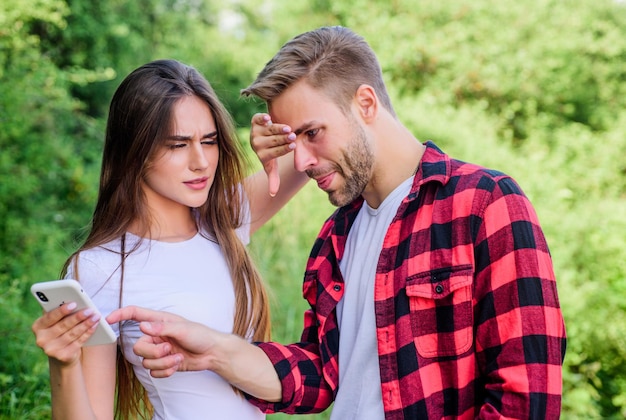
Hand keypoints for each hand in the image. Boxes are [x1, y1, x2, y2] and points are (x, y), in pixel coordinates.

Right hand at [32, 302, 100, 365]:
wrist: (62, 354)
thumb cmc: (60, 330)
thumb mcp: (56, 321)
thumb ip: (60, 311)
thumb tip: (71, 300)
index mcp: (38, 326)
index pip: (50, 317)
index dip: (62, 310)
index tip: (74, 304)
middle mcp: (41, 339)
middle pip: (63, 325)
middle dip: (78, 317)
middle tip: (90, 310)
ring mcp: (51, 350)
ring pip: (72, 334)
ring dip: (86, 324)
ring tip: (95, 316)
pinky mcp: (63, 356)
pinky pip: (78, 342)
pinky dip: (88, 333)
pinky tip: (94, 326)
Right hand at [107, 306, 223, 377]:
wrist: (212, 353)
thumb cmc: (201, 335)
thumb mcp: (183, 329)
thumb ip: (162, 328)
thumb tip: (142, 325)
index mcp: (159, 322)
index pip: (135, 314)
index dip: (120, 315)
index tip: (108, 319)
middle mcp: (156, 336)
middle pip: (138, 347)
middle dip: (153, 352)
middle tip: (168, 349)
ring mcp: (158, 350)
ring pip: (145, 362)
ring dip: (162, 363)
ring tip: (177, 357)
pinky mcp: (163, 364)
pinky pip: (153, 372)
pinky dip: (165, 371)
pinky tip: (177, 364)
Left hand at [250, 113, 295, 196]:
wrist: (261, 136)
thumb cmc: (270, 152)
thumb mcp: (271, 165)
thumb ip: (272, 178)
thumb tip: (272, 195)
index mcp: (261, 155)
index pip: (274, 152)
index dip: (283, 149)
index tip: (294, 146)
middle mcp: (256, 143)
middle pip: (272, 141)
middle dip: (283, 139)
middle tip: (293, 136)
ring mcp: (255, 131)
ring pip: (268, 130)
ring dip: (278, 129)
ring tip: (288, 128)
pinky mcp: (255, 121)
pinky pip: (258, 119)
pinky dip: (262, 118)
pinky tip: (268, 118)